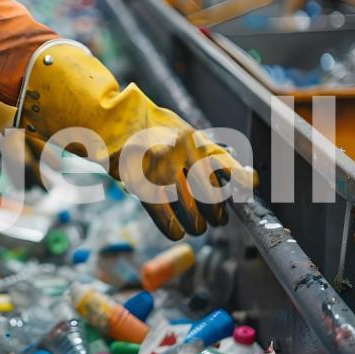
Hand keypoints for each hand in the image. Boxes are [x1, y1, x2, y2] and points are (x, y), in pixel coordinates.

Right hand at [16, 40, 254, 239]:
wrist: (109, 121)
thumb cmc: (146, 128)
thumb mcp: (179, 130)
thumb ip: (205, 151)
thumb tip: (238, 176)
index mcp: (192, 138)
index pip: (225, 165)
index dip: (240, 184)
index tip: (244, 194)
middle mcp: (179, 152)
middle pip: (210, 193)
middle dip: (215, 213)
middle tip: (215, 220)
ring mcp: (159, 168)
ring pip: (189, 207)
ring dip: (196, 224)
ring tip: (197, 227)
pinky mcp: (140, 182)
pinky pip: (163, 214)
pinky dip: (173, 228)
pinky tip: (177, 232)